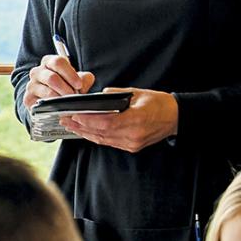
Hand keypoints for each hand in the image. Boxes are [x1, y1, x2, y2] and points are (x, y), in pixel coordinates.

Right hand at [24, 54, 95, 107]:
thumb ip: (84, 78)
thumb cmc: (66, 87)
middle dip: (66, 90)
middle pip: (52, 78)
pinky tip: (60, 110)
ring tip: (69, 104)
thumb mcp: (77, 80)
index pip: (58, 62)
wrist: (51, 102)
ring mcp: (31, 85)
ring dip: (61, 100)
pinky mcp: (28, 99)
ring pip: (48, 92)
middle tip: (74, 97)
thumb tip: (83, 81)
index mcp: (49, 62)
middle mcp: (37, 71)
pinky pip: (41, 103)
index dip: (70, 74)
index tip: (79, 85)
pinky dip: (53, 108)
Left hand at [61, 87, 177, 152]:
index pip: (106, 122)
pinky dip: (96, 137)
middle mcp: (134, 134)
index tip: (74, 114)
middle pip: (101, 133)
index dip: (88, 120)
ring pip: (103, 140)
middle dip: (81, 126)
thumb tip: (98, 97)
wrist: (175, 118)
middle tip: (65, 119)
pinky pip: (109, 143)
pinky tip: (85, 132)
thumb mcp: (138, 93)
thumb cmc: (159, 103)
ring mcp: (132, 143)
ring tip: (70, 126)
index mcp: (137, 119)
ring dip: (85, 133)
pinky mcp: (132, 147)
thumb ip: (116, 95)